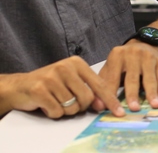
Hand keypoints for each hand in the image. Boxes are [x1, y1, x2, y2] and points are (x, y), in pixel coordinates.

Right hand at [0, 57, 123, 118]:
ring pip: (72, 106)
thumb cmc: (51, 84)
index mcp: (77, 63)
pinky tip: (47, 104)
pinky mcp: (39, 89)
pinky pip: (57, 111)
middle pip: (87, 98)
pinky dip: (53, 112)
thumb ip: (88, 89)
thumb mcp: (72, 80)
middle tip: (68, 102)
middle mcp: (65, 67)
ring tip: (56, 101)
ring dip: (65, 110)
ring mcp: (51, 77)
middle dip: (80, 106)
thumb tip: (103, 105)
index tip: (119, 111)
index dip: (110, 100)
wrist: (21, 85)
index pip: (99, 85)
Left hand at [98, 40, 157, 111]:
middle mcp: (132, 54)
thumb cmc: (123, 62)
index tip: (113, 110)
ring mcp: (148, 57)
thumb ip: (103, 86)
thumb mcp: (110, 68)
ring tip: (154, 105)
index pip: (112, 79)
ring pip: (149, 78)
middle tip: (134, 108)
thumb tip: (99, 107)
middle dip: (132, 94)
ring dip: (151, 93)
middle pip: (132, 78)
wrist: (144, 44)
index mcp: (116, 56)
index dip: (112, 95)